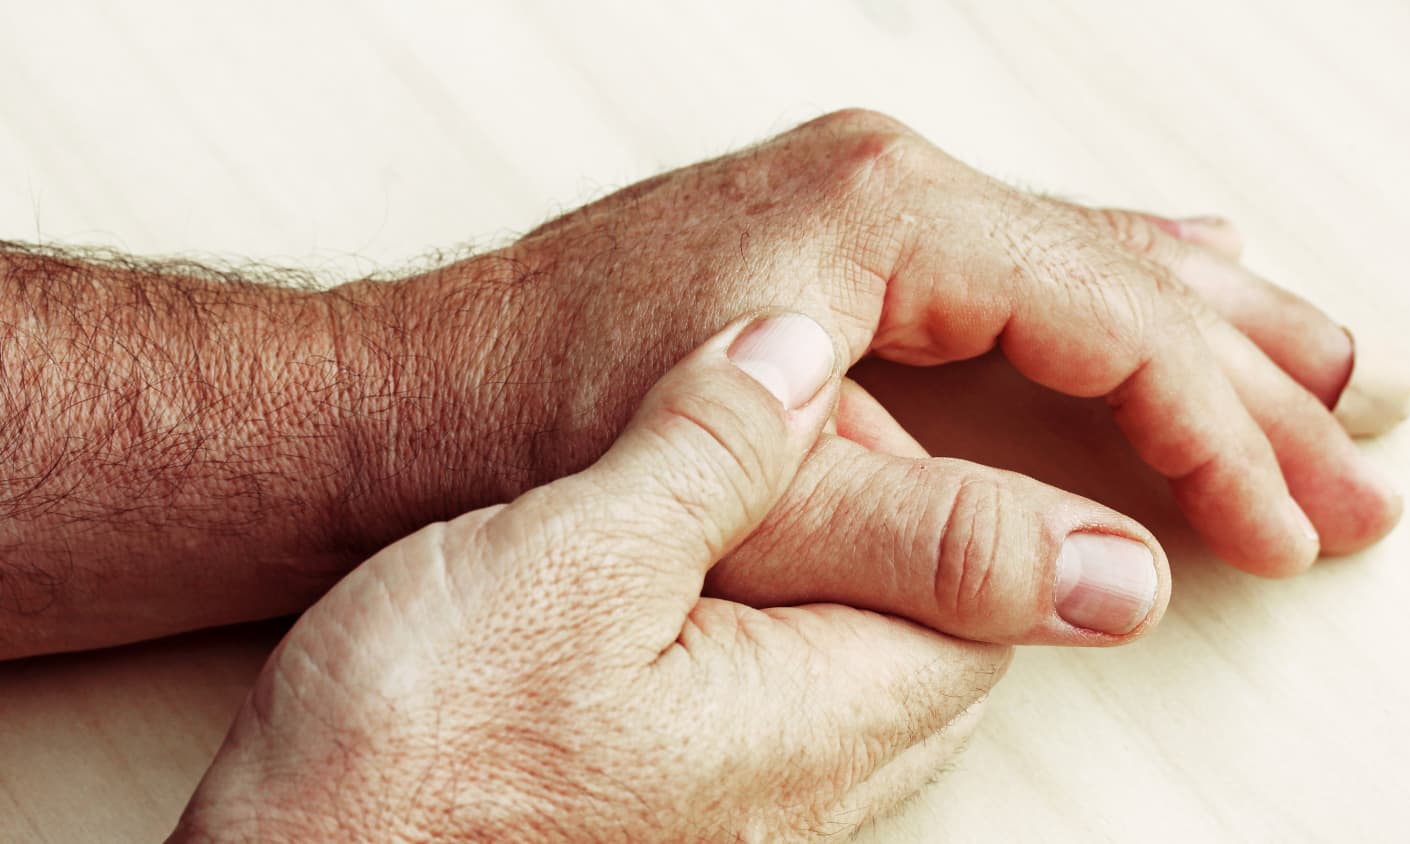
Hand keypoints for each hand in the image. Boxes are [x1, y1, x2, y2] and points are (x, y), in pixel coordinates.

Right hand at [170, 315, 1037, 841]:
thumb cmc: (415, 752)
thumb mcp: (565, 558)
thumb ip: (708, 454)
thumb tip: (799, 350)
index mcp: (823, 721)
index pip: (983, 589)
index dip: (916, 479)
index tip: (810, 415)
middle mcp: (817, 789)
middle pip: (929, 627)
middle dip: (871, 520)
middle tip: (755, 446)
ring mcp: (756, 815)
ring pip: (854, 661)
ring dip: (806, 569)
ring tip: (695, 504)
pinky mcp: (690, 814)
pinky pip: (783, 702)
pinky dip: (756, 623)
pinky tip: (663, 584)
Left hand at [381, 109, 1399, 644]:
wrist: (431, 386)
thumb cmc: (558, 415)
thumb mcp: (758, 499)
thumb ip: (937, 540)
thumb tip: (1114, 581)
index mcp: (884, 217)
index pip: (1109, 323)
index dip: (1212, 437)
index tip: (1282, 526)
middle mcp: (888, 183)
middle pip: (1126, 278)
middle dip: (1257, 382)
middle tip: (1366, 461)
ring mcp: (868, 202)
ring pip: (1093, 253)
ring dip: (1219, 323)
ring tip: (1330, 370)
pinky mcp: (847, 239)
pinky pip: (1027, 254)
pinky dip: (1123, 285)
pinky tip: (1188, 277)